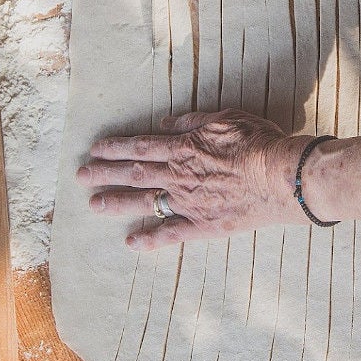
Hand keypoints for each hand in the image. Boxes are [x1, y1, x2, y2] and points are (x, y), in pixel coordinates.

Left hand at [78, 110, 307, 248]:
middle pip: (134, 174)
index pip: (141, 147)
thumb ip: (192, 121)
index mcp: (184, 148)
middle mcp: (179, 176)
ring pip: (144, 202)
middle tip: (80, 177)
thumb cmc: (258, 142)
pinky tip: (131, 243)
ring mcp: (188, 202)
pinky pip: (170, 234)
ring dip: (116, 203)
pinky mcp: (203, 225)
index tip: (95, 150)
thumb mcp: (225, 118)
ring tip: (93, 205)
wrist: (280, 176)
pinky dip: (149, 239)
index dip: (116, 148)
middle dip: (104, 174)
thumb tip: (166, 122)